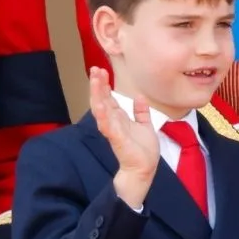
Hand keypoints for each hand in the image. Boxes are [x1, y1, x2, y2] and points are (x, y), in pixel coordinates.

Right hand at [87, 67, 159, 206]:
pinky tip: (100, 104)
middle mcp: (113, 122)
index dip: (104, 84)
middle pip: (102, 100)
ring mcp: (113, 130)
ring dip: (97, 95)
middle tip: (94, 69)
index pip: (108, 98)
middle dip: (97, 85)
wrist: (144, 169)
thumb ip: (141, 112)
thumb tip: (140, 97)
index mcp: (119, 118)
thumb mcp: (144, 125)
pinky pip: (108, 125)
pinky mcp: (117, 139)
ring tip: (94, 80)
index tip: (101, 70)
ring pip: (101, 110)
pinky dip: (103, 115)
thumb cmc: (143, 150)